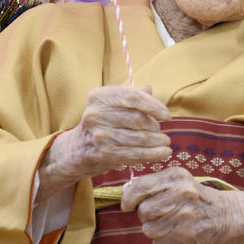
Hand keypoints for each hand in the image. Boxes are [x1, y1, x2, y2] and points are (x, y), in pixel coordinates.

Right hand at [37, 85, 171, 200]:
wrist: (77, 150)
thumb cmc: (100, 124)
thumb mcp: (111, 105)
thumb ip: (130, 96)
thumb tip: (149, 89)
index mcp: (99, 96)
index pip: (132, 97)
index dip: (153, 105)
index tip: (167, 115)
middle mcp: (96, 114)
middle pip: (136, 118)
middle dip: (154, 126)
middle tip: (162, 132)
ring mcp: (99, 135)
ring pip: (138, 137)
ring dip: (157, 142)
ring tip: (165, 143)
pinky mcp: (103, 154)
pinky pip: (135, 154)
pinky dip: (153, 154)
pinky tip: (164, 154)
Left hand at [121, 167, 226, 243]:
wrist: (226, 214)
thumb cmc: (195, 197)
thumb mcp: (178, 181)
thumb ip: (153, 184)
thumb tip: (126, 194)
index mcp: (176, 176)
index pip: (141, 186)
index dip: (129, 198)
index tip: (127, 205)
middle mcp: (181, 194)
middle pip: (143, 210)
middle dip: (146, 214)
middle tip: (160, 212)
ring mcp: (184, 216)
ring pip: (148, 228)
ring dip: (153, 228)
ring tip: (168, 222)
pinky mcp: (186, 236)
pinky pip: (157, 242)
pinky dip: (162, 239)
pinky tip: (175, 231)